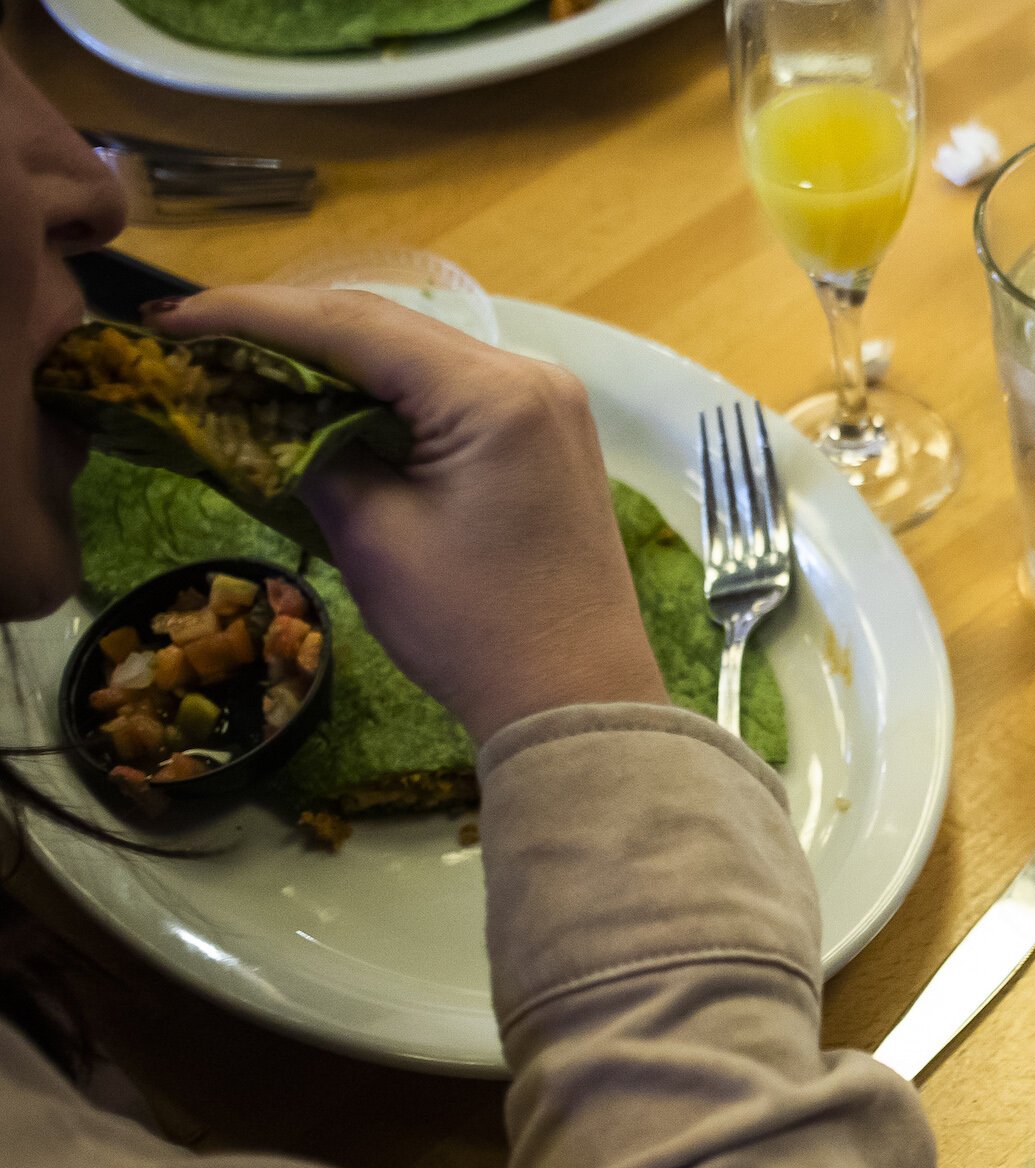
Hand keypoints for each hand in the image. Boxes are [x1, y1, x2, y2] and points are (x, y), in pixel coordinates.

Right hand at [148, 286, 667, 743]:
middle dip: (286, 328)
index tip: (172, 317)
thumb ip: (309, 450)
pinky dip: (382, 387)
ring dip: (331, 355)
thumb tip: (253, 400)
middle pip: (386, 326)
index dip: (252, 315)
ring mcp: (545, 399)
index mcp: (492, 393)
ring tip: (240, 359)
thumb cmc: (475, 629)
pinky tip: (321, 395)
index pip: (351, 325)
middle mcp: (530, 374)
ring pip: (415, 351)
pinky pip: (447, 385)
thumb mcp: (373, 535)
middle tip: (192, 336)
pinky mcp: (543, 430)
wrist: (575, 696)